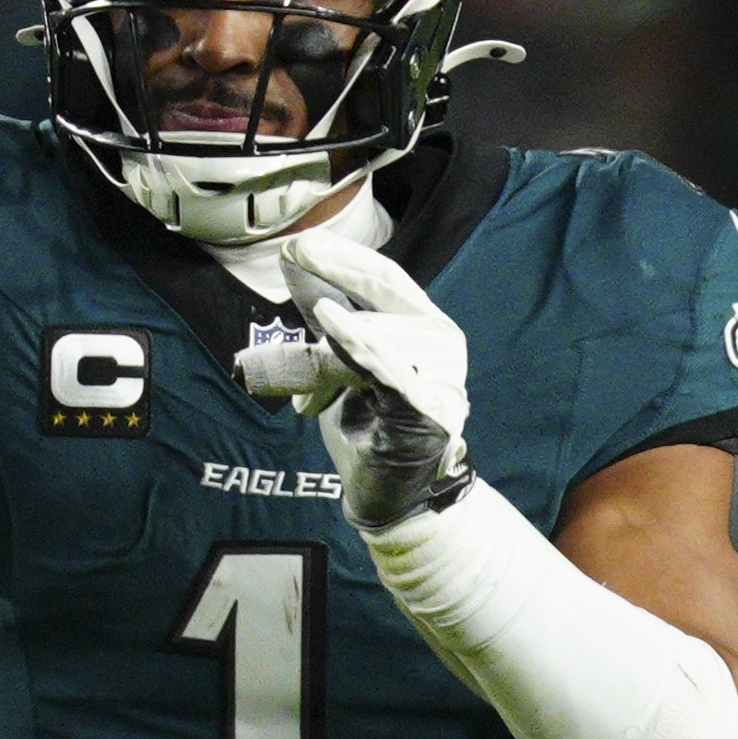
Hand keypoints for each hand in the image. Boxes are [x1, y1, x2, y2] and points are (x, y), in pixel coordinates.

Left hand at [231, 223, 474, 528]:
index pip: (383, 277)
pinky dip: (356, 341)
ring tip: (312, 388)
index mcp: (424, 326)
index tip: (300, 241)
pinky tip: (327, 317)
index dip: (343, 256)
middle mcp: (442, 341)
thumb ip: (328, 324)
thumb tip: (297, 269)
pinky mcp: (430, 407)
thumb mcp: (338, 367)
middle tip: (295, 251)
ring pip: (377, 331)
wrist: (390, 497)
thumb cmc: (366, 428)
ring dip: (330, 347)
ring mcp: (442, 373)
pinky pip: (386, 367)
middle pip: (386, 289)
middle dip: (337, 267)